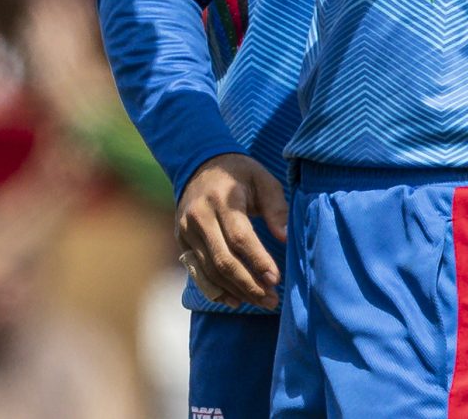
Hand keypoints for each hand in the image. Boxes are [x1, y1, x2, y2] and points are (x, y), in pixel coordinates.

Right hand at [176, 153, 287, 308]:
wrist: (199, 165)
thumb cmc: (239, 174)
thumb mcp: (263, 180)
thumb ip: (276, 207)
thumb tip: (285, 238)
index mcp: (220, 199)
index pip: (239, 237)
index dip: (258, 260)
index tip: (276, 279)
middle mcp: (198, 216)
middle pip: (223, 260)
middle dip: (248, 284)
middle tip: (272, 300)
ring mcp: (186, 230)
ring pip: (210, 271)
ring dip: (236, 291)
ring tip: (261, 301)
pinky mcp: (182, 241)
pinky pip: (197, 272)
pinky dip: (215, 290)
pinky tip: (235, 300)